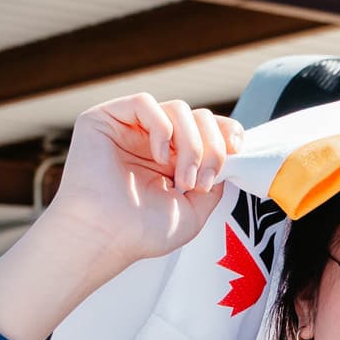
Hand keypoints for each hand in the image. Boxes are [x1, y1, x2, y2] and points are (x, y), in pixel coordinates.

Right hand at [42, 95, 239, 270]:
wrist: (105, 238)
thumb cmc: (143, 232)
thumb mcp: (195, 208)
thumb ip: (216, 179)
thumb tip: (229, 155)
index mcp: (172, 158)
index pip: (208, 127)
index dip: (228, 132)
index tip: (236, 151)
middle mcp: (151, 140)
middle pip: (199, 116)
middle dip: (211, 148)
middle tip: (201, 182)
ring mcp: (128, 128)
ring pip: (178, 108)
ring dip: (191, 143)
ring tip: (182, 178)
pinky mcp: (103, 118)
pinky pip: (144, 101)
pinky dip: (161, 127)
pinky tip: (158, 156)